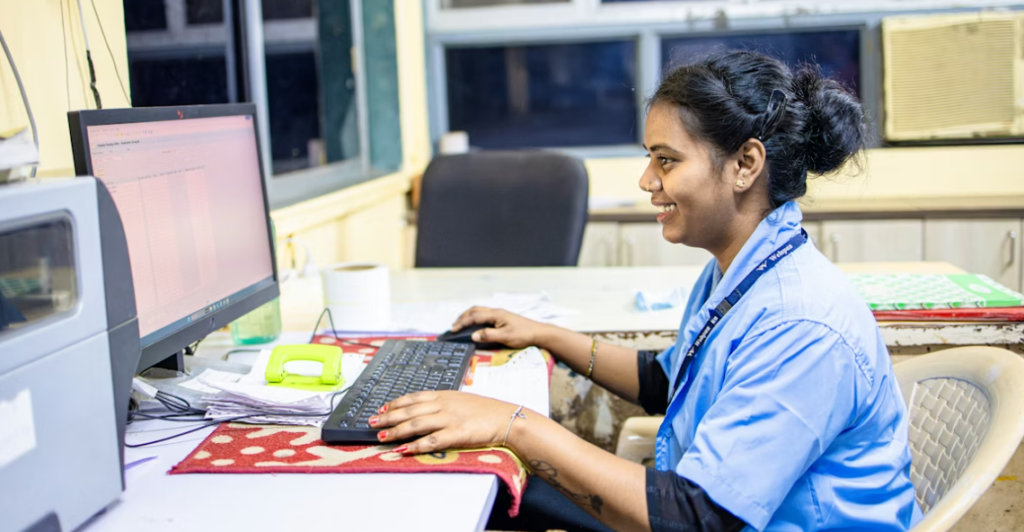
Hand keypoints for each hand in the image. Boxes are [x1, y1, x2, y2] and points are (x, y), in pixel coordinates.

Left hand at [369, 391, 516, 453]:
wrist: (506, 418)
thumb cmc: (485, 410)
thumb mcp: (461, 400)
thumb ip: (443, 403)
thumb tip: (425, 409)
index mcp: (444, 395)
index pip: (413, 397)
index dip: (395, 403)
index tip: (381, 409)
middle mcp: (443, 405)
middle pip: (409, 410)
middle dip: (388, 417)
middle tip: (371, 423)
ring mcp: (449, 419)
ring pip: (416, 424)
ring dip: (397, 431)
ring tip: (382, 437)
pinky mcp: (457, 434)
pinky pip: (433, 440)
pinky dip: (417, 445)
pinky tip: (405, 449)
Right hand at [450, 306, 550, 348]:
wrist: (538, 333)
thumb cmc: (523, 334)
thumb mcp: (505, 337)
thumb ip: (488, 335)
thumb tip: (473, 335)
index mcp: (495, 314)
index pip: (474, 316)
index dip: (462, 322)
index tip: (453, 330)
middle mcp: (496, 312)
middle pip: (475, 311)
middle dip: (462, 317)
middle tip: (453, 326)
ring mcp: (499, 315)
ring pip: (479, 312)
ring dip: (468, 317)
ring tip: (460, 324)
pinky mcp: (501, 319)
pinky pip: (484, 316)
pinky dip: (475, 319)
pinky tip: (474, 325)